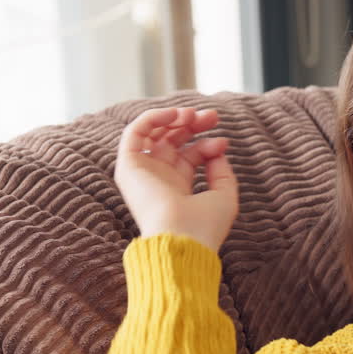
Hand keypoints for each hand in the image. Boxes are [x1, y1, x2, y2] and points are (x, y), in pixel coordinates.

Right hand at [114, 107, 237, 252]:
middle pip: (172, 140)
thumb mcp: (224, 195)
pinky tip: (173, 114)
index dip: (208, 144)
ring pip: (152, 133)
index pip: (191, 155)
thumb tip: (216, 149)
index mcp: (178, 188)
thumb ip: (221, 171)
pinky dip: (152, 118)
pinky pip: (134, 133)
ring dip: (172, 118)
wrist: (182, 239)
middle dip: (192, 124)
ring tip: (192, 114)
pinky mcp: (129, 167)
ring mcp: (143, 172)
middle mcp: (158, 178)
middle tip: (212, 116)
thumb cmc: (205, 225)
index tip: (224, 142)